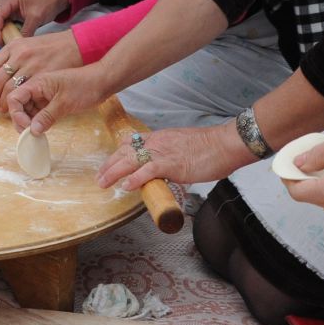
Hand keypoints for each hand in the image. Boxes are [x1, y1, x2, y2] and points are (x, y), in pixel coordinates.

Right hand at [0, 0, 69, 44]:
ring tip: (3, 42)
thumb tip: (18, 45)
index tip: (0, 41)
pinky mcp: (10, 11)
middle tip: (1, 43)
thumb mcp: (37, 17)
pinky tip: (6, 37)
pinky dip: (1, 30)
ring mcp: (6, 6)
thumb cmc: (47, 3)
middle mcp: (5, 0)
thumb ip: (26, 31)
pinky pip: (0, 21)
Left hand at [0, 28, 81, 109]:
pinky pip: (25, 92)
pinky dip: (18, 103)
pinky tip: (18, 107)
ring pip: (9, 88)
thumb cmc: (53, 47)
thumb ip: (14, 56)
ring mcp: (31, 65)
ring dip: (3, 101)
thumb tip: (0, 71)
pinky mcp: (43, 75)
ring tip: (3, 109)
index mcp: (14, 46)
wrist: (76, 45)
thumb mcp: (29, 44)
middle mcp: (20, 54)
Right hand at [5, 62, 112, 132]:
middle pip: (18, 105)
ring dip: (28, 121)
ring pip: (27, 109)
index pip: (14, 97)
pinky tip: (42, 128)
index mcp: (37, 83)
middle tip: (29, 134)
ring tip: (36, 133)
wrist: (102, 81)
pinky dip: (38, 120)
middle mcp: (37, 88)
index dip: (16, 113)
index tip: (26, 127)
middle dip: (20, 120)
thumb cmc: (85, 87)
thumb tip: (31, 131)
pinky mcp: (51, 101)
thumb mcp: (64, 103)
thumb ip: (46, 117)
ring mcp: (44, 94)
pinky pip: (38, 111)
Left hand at [97, 123, 253, 190]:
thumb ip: (170, 155)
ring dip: (114, 172)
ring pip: (131, 160)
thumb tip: (165, 169)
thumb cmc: (209, 147)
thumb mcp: (182, 146)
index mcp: (160, 138)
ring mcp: (163, 153)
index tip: (109, 162)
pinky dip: (135, 179)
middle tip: (99, 177)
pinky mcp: (171, 164)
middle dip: (110, 165)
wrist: (224, 144)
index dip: (117, 153)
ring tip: (103, 183)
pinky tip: (126, 186)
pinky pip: (148, 171)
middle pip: (125, 151)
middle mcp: (157, 143)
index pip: (131, 142)